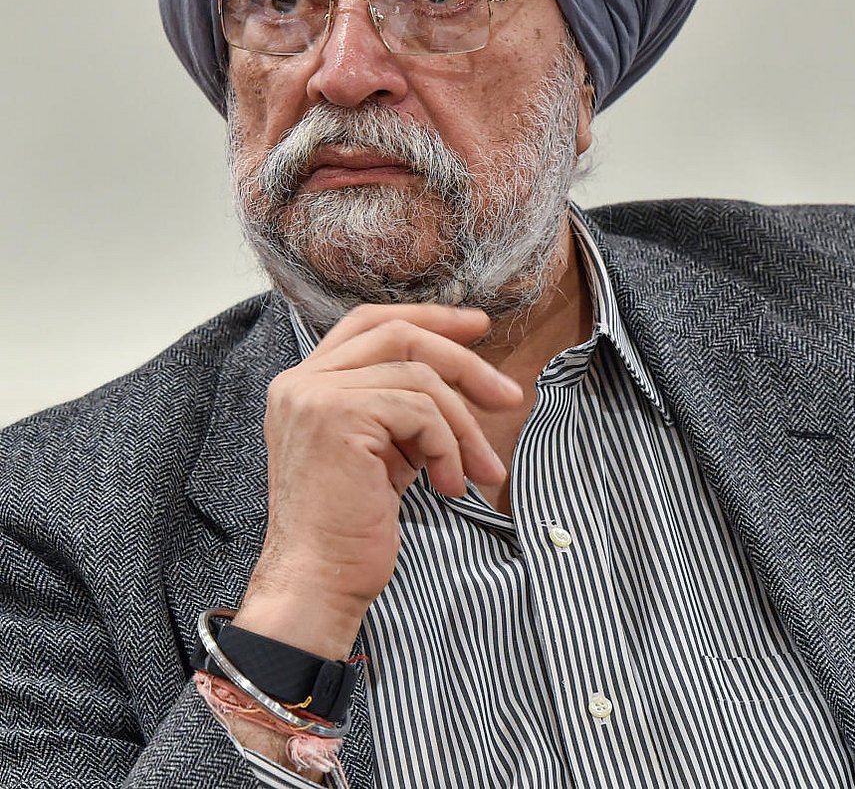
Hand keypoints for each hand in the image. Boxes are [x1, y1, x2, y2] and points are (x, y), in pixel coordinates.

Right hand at [235, 304, 521, 657]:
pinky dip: (449, 447)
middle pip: (397, 334)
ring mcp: (316, 395)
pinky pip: (420, 411)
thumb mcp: (382, 451)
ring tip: (481, 470)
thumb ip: (403, 408)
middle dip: (462, 359)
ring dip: (463, 425)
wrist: (317, 583)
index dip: (426, 318)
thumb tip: (465, 381)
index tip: (475, 327)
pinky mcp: (339, 416)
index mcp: (306, 384)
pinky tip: (450, 484)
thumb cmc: (351, 529)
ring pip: (418, 376)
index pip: (370, 323)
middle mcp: (302, 380)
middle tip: (507, 393)